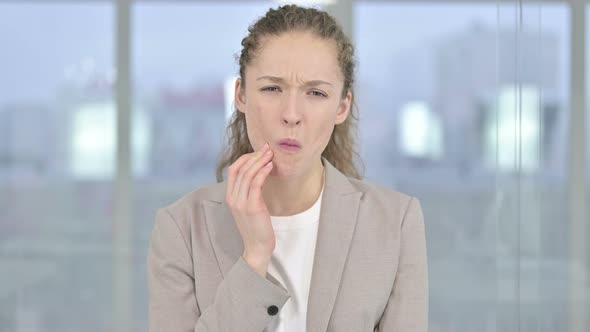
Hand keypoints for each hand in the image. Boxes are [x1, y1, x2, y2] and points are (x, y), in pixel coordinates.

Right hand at [226, 142, 274, 276]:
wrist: (257, 247)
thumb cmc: (257, 227)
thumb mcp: (250, 206)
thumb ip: (250, 192)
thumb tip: (259, 174)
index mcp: (230, 197)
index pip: (233, 170)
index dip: (245, 158)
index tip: (259, 151)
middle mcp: (232, 198)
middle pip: (240, 169)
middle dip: (255, 155)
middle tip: (268, 148)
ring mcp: (241, 202)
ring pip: (248, 174)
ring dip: (260, 161)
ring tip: (271, 154)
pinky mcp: (252, 207)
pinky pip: (256, 183)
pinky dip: (263, 172)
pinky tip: (271, 166)